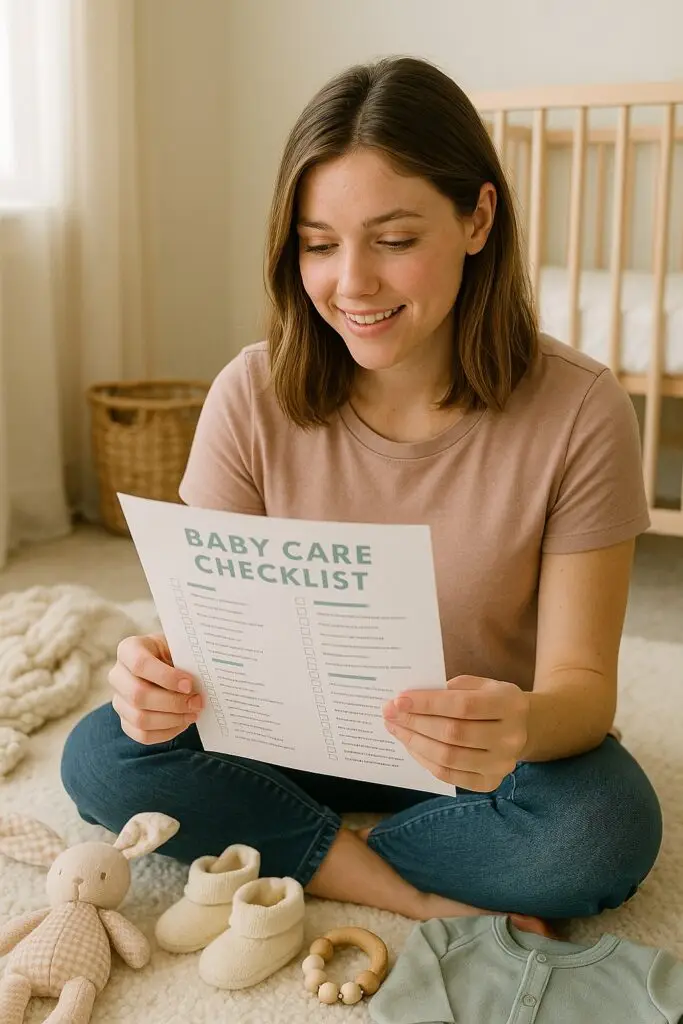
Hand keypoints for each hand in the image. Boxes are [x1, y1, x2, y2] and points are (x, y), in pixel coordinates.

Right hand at [109, 634, 202, 744]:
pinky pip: (142, 735)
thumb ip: (185, 660)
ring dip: (172, 719)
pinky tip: (182, 722)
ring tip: (192, 713)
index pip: (139, 664)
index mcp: (128, 649)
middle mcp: (117, 675)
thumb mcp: (178, 648)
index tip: (189, 684)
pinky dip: (166, 732)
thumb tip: (199, 683)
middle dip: (173, 703)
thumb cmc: (174, 654)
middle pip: (138, 695)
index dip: (166, 677)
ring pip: (140, 719)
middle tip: (196, 703)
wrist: (166, 665)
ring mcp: (119, 700)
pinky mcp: (125, 720)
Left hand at [382, 675, 529, 791]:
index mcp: (509, 704)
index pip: (462, 706)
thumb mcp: (479, 684)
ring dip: (414, 742)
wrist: (523, 727)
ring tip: (395, 729)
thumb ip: (449, 689)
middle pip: (453, 733)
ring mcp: (502, 764)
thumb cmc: (491, 700)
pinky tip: (411, 745)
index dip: (427, 703)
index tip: (398, 700)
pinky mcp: (490, 782)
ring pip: (448, 758)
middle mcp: (510, 737)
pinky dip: (425, 760)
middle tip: (389, 713)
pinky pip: (449, 776)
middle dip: (415, 723)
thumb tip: (407, 700)